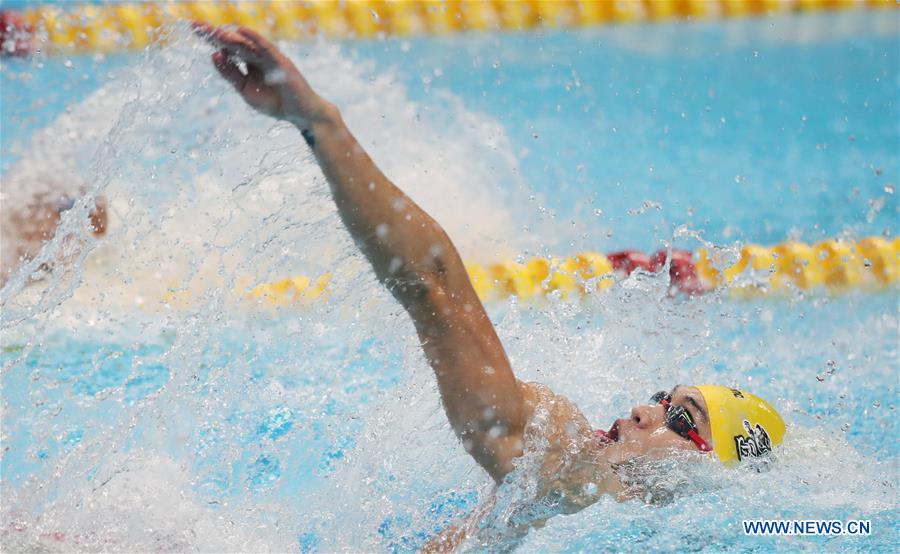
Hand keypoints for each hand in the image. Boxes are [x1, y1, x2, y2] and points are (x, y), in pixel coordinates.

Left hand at [193, 22, 327, 126]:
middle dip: (215, 34)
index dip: (212, 39)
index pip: (227, 47)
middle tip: (196, 25)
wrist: (300, 114)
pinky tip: (241, 31)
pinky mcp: (281, 62)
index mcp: (248, 63)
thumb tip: (214, 55)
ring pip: (246, 44)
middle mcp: (257, 57)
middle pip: (233, 42)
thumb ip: (231, 74)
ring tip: (212, 31)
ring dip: (229, 37)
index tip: (194, 29)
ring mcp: (269, 58)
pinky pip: (266, 48)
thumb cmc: (275, 103)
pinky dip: (254, 38)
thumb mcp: (246, 90)